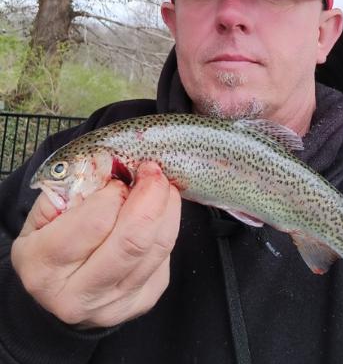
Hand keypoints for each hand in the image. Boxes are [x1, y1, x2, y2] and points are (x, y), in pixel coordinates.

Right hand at [11, 162, 180, 327]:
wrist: (59, 288)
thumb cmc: (51, 239)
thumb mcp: (46, 211)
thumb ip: (75, 187)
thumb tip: (115, 167)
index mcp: (44, 267)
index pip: (95, 223)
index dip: (114, 193)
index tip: (118, 177)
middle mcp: (77, 296)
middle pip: (133, 240)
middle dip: (151, 196)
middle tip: (153, 170)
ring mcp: (113, 306)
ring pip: (158, 248)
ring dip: (166, 208)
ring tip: (161, 185)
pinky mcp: (141, 302)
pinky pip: (165, 258)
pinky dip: (167, 227)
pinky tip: (159, 212)